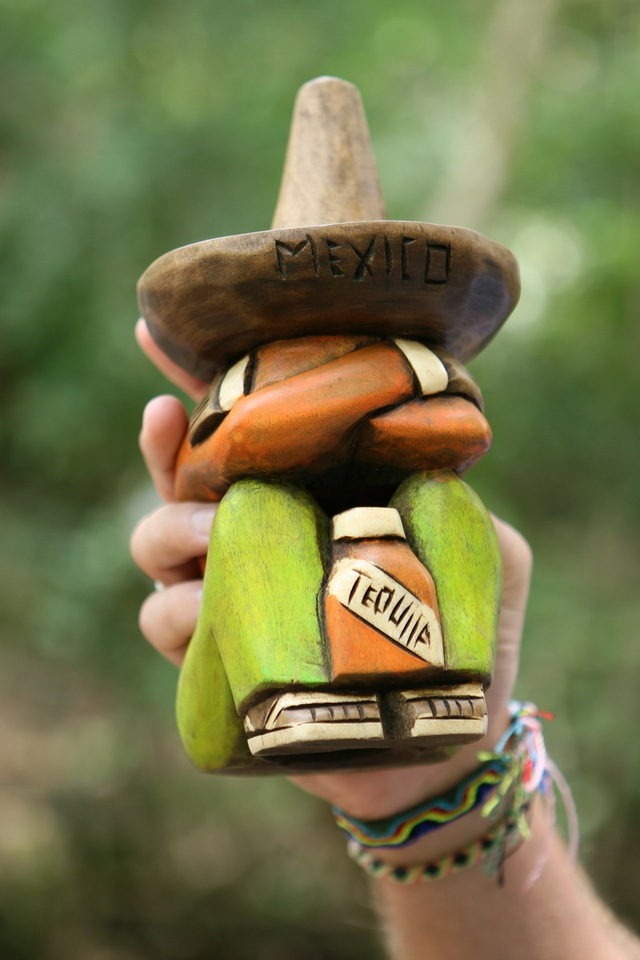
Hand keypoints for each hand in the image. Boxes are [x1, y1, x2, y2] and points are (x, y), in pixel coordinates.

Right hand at [131, 319, 531, 818]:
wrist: (437, 744)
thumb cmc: (463, 640)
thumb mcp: (485, 556)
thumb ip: (459, 501)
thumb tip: (422, 457)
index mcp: (310, 497)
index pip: (246, 429)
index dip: (196, 380)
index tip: (151, 330)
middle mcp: (256, 535)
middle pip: (176, 478)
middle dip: (169, 461)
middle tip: (200, 471)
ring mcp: (227, 593)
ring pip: (154, 545)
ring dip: (172, 536)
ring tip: (215, 543)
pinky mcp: (210, 657)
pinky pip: (160, 620)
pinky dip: (178, 610)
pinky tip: (212, 612)